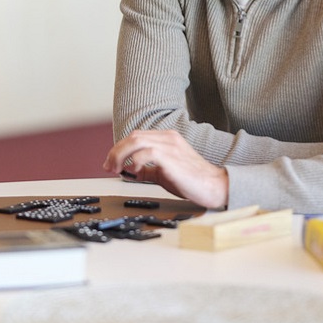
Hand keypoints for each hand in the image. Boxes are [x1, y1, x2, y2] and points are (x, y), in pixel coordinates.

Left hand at [102, 130, 227, 208]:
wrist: (214, 186)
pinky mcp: (171, 157)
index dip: (120, 148)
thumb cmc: (192, 180)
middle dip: (116, 151)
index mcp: (167, 138)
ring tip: (116, 168)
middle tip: (108, 166)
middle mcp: (168, 138)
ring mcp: (170, 146)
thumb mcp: (164, 172)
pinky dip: (135, 161)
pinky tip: (134, 170)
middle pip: (133, 136)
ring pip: (136, 141)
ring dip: (120, 155)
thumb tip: (130, 171)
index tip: (111, 162)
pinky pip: (147, 153)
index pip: (136, 136)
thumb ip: (148, 169)